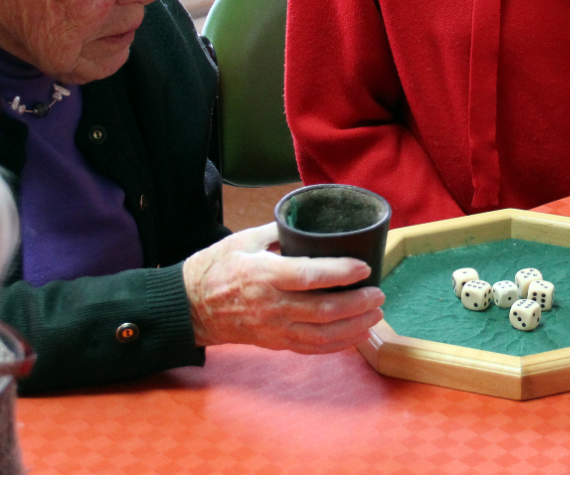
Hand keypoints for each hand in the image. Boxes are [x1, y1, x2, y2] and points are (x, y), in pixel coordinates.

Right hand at [183, 222, 384, 353]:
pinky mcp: (275, 342)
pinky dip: (338, 344)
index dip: (340, 272)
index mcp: (264, 275)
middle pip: (323, 311)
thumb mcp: (244, 239)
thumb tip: (311, 222)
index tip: (363, 267)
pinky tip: (357, 334)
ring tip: (375, 314)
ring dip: (354, 326)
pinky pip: (312, 348)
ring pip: (322, 335)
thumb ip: (280, 230)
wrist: (191, 305)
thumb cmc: (217, 267)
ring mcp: (274, 328)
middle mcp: (272, 305)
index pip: (309, 276)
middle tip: (379, 293)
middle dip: (357, 304)